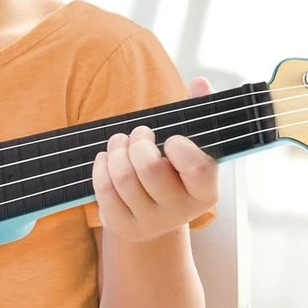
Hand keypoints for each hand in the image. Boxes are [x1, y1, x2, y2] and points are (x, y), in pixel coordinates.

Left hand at [92, 76, 218, 242]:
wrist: (157, 214)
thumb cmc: (177, 170)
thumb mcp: (192, 147)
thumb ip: (198, 113)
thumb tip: (200, 82)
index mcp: (205, 192)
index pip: (197, 167)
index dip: (179, 147)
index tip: (171, 139)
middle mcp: (180, 212)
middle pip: (150, 169)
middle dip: (139, 141)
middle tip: (140, 133)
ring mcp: (150, 222)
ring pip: (123, 178)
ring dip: (117, 149)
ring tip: (120, 141)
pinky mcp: (123, 226)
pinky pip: (104, 189)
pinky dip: (102, 166)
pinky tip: (107, 158)